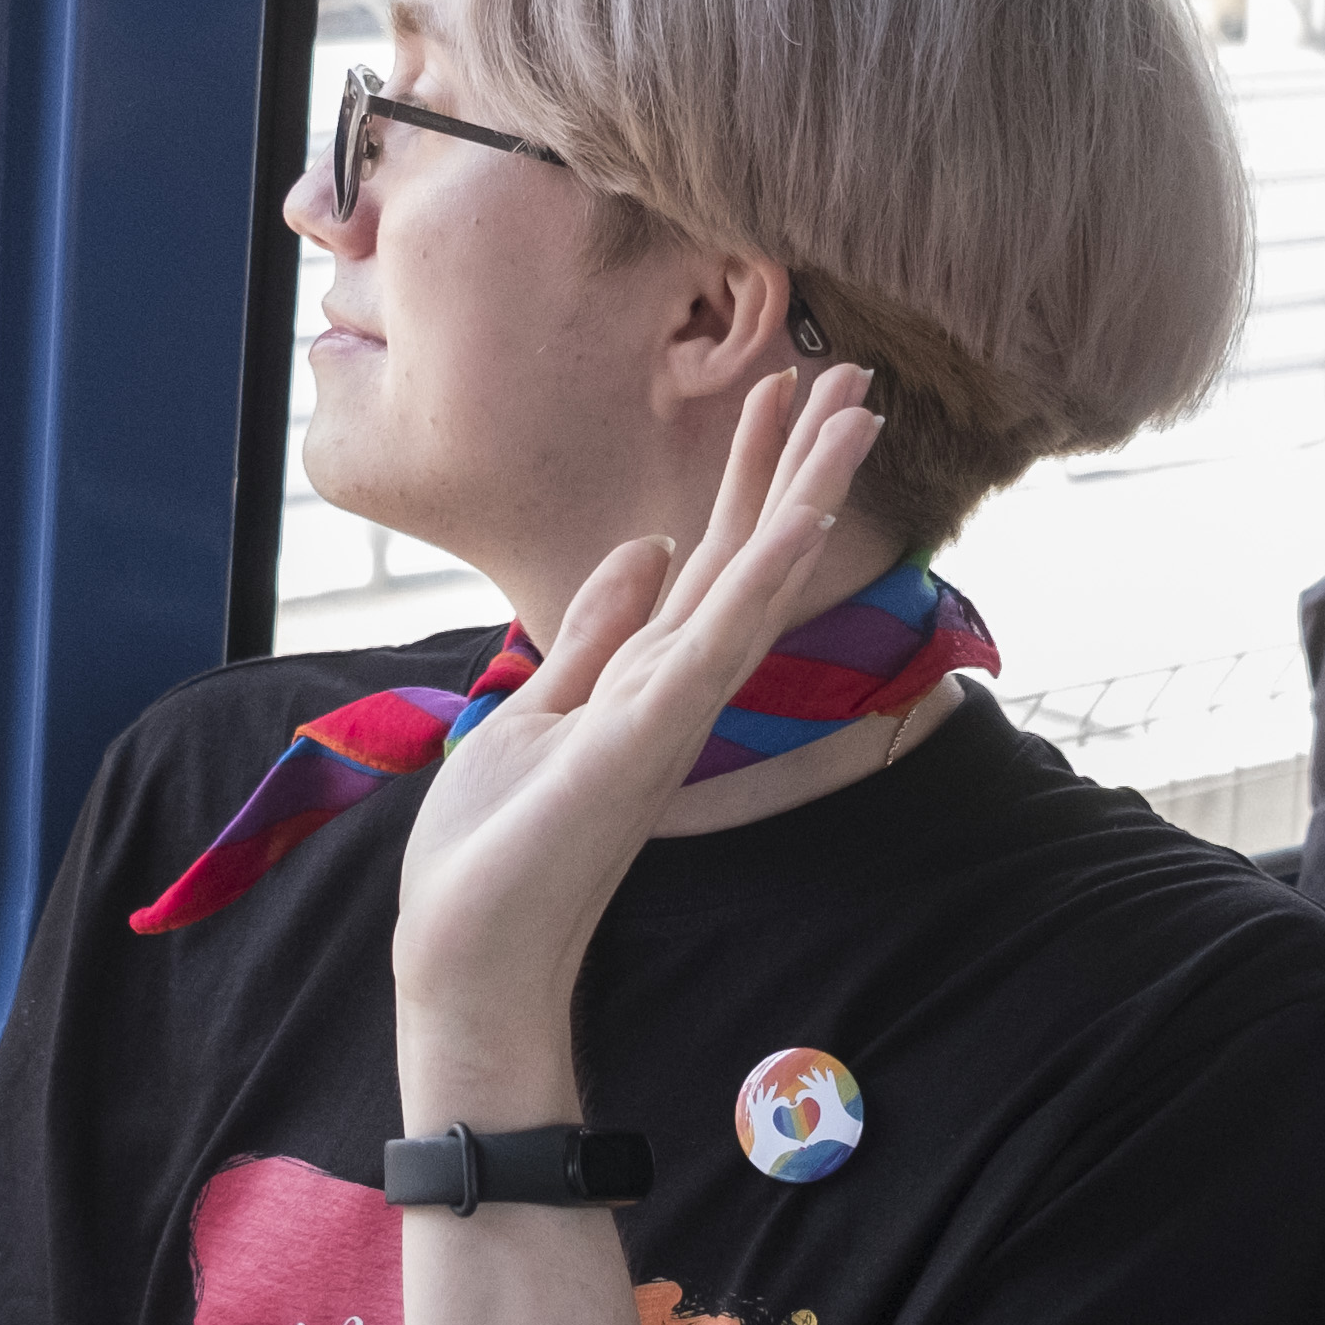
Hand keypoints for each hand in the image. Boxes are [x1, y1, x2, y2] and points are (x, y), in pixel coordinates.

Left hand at [387, 361, 886, 1103]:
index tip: (781, 391)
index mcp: (648, 675)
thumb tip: (642, 550)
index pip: (713, 556)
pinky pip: (712, 646)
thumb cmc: (497, 850)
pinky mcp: (643, 738)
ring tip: (854, 414)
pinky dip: (757, 583)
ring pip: (752, 583)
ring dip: (804, 496)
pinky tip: (795, 522)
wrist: (470, 948)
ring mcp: (668, 712)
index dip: (749, 473)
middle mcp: (676, 687)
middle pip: (750, 554)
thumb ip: (595, 633)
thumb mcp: (537, 708)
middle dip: (798, 464)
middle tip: (854, 376)